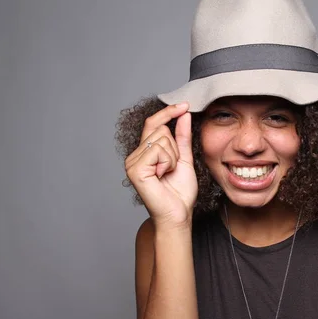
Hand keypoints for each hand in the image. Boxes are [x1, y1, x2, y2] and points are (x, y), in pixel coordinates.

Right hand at [125, 103, 197, 226]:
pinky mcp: (135, 169)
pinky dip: (168, 163)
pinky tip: (163, 176)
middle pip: (161, 130)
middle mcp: (135, 155)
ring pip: (162, 140)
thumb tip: (183, 113)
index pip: (153, 123)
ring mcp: (132, 161)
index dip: (169, 112)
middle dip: (176, 148)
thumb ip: (182, 136)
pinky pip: (158, 151)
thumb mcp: (184, 158)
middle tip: (173, 168)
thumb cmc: (180, 191)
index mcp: (145, 152)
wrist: (178, 213)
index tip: (185, 105)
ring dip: (173, 157)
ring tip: (168, 174)